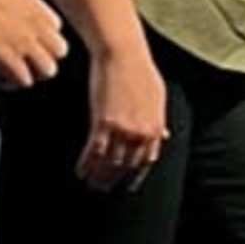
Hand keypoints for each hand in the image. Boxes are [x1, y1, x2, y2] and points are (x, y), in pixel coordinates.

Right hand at [0, 0, 67, 91]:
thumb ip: (17, 8)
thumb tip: (22, 22)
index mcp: (32, 5)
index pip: (56, 28)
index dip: (42, 38)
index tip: (23, 42)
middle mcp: (34, 23)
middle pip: (60, 50)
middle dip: (43, 58)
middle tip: (20, 61)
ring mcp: (24, 41)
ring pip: (48, 69)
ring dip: (29, 73)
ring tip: (6, 70)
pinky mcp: (9, 58)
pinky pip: (24, 81)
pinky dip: (8, 82)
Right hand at [77, 24, 169, 191]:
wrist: (122, 54)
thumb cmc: (140, 70)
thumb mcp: (157, 97)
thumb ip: (159, 120)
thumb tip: (164, 136)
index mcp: (155, 128)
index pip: (145, 162)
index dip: (134, 176)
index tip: (126, 186)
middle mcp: (140, 133)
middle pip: (125, 166)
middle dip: (113, 180)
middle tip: (103, 189)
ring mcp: (122, 129)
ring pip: (109, 162)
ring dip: (98, 176)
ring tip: (90, 184)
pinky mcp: (103, 122)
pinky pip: (94, 151)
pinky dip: (86, 163)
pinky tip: (80, 170)